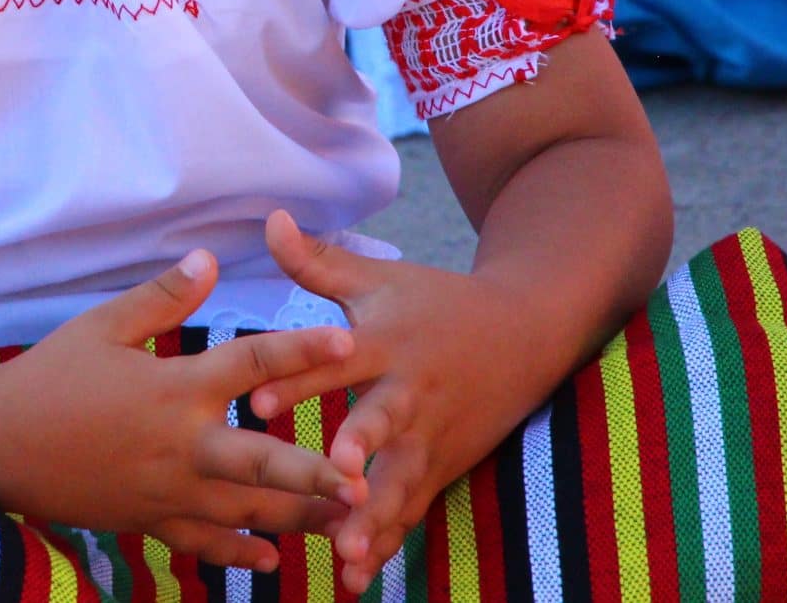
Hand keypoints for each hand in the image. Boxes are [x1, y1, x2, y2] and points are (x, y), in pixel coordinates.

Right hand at [0, 249, 362, 570]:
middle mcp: (180, 446)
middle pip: (261, 462)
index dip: (301, 349)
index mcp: (174, 389)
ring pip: (244, 512)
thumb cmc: (49, 374)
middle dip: (315, 476)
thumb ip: (163, 298)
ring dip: (296, 519)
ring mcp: (166, 491)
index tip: (348, 344)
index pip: (251, 363)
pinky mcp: (148, 521)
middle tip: (364, 485)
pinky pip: (203, 544)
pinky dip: (239, 554)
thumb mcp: (103, 325)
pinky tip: (274, 560)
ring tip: (346, 525)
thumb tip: (209, 258)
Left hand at [242, 213, 553, 594]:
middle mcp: (409, 395)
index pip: (337, 362)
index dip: (300, 380)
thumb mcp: (379, 280)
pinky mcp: (440, 471)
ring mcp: (429, 439)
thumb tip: (268, 218)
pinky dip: (386, 545)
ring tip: (343, 555)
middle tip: (327, 476)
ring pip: (400, 483)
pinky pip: (410, 513)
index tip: (261, 403)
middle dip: (355, 454)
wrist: (525, 334)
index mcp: (385, 344)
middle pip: (381, 426)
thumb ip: (318, 261)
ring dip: (373, 519)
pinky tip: (354, 581)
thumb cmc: (437, 303)